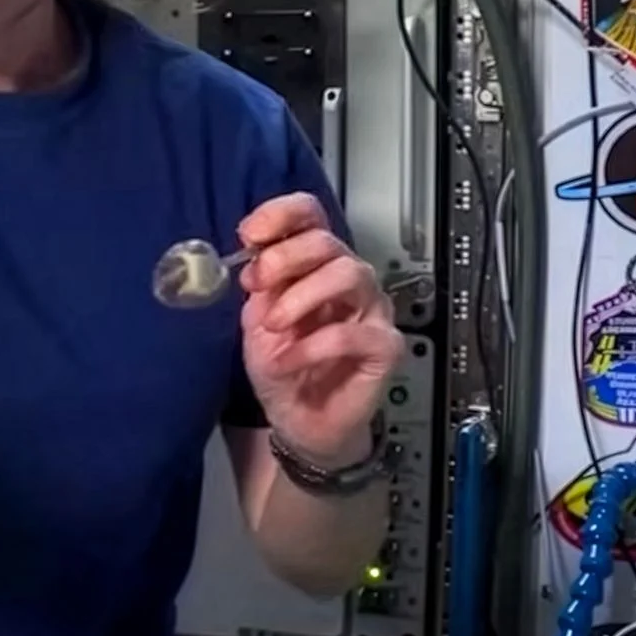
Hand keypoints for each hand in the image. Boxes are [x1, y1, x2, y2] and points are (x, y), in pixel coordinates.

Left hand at [236, 193, 402, 466]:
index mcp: (315, 264)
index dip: (282, 214)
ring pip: (349, 274)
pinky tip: (287, 362)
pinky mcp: (385, 347)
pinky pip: (353, 334)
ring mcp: (372, 311)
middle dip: (284, 258)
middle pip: (327, 242)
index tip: (250, 233)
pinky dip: (311, 347)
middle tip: (256, 284)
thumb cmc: (283, 366)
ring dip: (301, 296)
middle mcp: (349, 278)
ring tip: (273, 325)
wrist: (300, 420)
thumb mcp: (256, 320)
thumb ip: (259, 286)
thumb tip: (253, 256)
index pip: (311, 216)